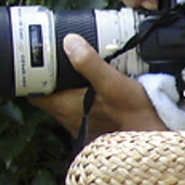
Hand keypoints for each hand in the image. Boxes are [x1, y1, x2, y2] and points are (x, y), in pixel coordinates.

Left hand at [24, 35, 168, 137]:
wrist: (153, 141)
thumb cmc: (133, 117)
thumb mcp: (112, 83)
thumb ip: (89, 63)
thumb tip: (70, 42)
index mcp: (65, 106)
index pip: (34, 93)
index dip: (32, 78)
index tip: (37, 63)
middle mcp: (69, 119)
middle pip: (50, 97)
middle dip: (53, 80)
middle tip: (60, 61)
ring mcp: (82, 126)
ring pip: (66, 104)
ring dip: (70, 90)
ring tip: (81, 72)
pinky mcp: (95, 130)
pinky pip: (83, 111)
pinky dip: (86, 100)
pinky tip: (99, 91)